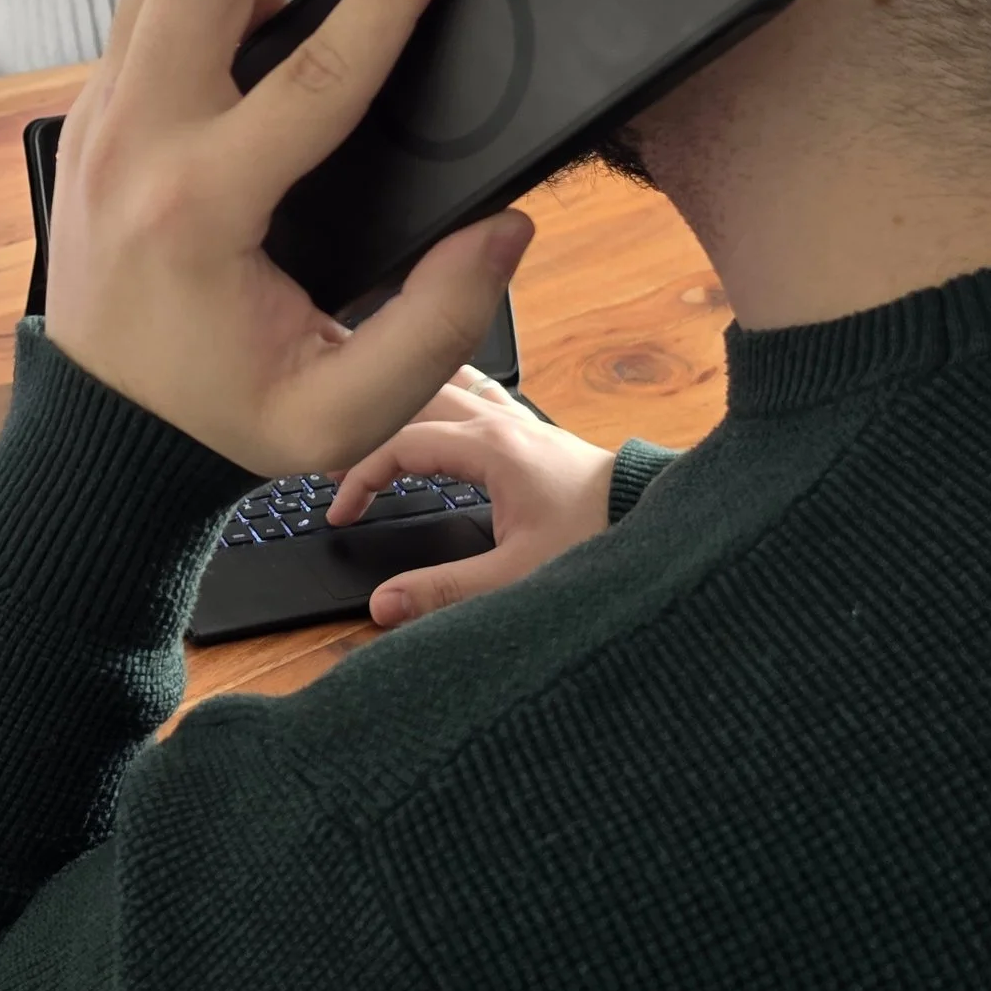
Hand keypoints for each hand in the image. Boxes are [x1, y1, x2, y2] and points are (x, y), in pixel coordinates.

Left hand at [43, 0, 536, 480]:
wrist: (105, 441)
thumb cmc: (218, 419)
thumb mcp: (345, 410)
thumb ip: (438, 326)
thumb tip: (501, 228)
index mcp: (201, 209)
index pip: (317, 66)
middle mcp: (135, 149)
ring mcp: (96, 129)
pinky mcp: (87, 127)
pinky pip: (140, 17)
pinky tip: (266, 12)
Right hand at [327, 364, 612, 627]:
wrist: (659, 521)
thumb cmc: (598, 540)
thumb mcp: (516, 575)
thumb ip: (444, 591)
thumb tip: (382, 604)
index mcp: (489, 447)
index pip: (398, 444)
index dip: (359, 476)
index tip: (341, 513)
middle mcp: (500, 422)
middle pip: (411, 401)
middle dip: (367, 428)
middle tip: (331, 459)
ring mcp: (517, 420)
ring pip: (440, 386)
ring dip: (399, 404)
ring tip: (366, 422)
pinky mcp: (531, 430)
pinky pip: (472, 393)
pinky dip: (438, 397)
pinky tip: (430, 406)